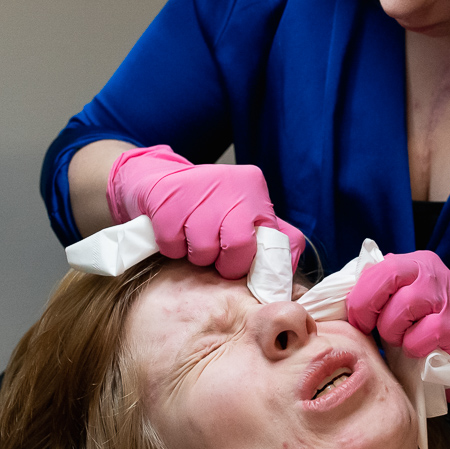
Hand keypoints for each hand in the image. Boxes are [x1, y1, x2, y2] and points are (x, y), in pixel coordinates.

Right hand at [106, 145, 304, 279]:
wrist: (161, 180)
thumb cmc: (209, 205)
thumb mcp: (247, 214)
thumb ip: (275, 238)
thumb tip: (288, 268)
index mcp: (254, 188)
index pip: (268, 241)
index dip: (252, 262)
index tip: (241, 265)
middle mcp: (231, 183)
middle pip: (238, 247)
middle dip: (225, 263)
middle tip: (215, 256)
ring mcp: (197, 190)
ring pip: (203, 250)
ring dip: (195, 255)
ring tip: (193, 239)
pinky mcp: (167, 199)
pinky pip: (173, 246)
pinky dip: (171, 249)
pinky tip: (175, 232)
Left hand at [345, 251, 449, 418]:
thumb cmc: (420, 325)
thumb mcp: (399, 299)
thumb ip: (376, 292)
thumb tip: (337, 301)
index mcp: (415, 262)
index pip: (378, 268)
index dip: (361, 295)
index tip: (357, 317)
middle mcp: (433, 273)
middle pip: (388, 281)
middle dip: (371, 310)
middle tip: (372, 329)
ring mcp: (447, 298)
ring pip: (400, 311)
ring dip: (393, 333)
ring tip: (401, 338)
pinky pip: (418, 338)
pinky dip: (412, 348)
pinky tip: (419, 348)